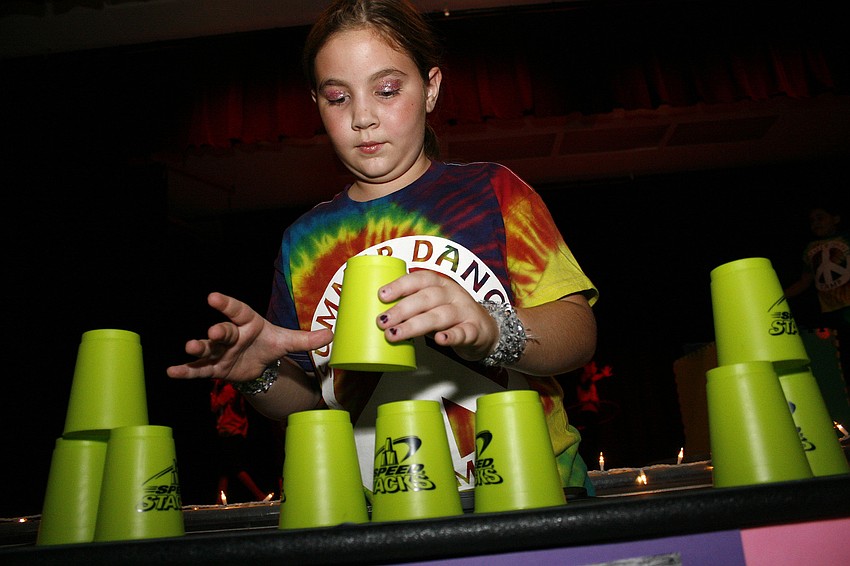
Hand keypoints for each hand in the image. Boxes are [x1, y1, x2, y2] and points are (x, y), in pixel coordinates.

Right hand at [166, 292, 332, 381]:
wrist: (259, 365)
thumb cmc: (268, 345)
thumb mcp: (287, 342)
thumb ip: (307, 339)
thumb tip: (332, 335)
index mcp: (248, 322)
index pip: (237, 310)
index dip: (226, 304)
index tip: (214, 297)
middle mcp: (231, 334)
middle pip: (223, 331)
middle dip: (217, 331)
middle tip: (213, 330)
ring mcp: (220, 351)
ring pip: (207, 348)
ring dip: (198, 347)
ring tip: (189, 346)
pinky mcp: (214, 367)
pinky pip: (199, 369)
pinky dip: (186, 370)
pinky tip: (171, 371)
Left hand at [376, 270, 498, 361]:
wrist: (485, 331)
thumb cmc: (450, 315)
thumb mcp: (433, 304)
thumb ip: (413, 305)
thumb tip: (379, 313)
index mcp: (440, 284)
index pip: (420, 278)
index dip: (401, 285)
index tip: (381, 295)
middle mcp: (453, 294)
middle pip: (427, 298)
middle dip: (402, 309)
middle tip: (382, 321)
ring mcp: (465, 312)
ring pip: (440, 316)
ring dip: (415, 325)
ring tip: (395, 334)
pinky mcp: (474, 331)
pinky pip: (463, 333)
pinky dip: (451, 336)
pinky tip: (439, 340)